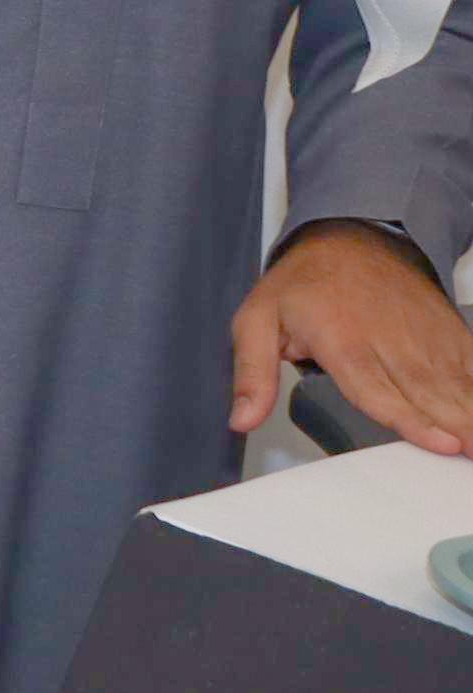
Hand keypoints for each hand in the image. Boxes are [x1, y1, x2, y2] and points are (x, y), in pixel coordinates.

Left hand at [231, 224, 472, 455]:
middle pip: (429, 394)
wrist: (353, 236)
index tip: (443, 444)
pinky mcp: (448, 334)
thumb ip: (252, 374)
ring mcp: (425, 339)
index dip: (414, 421)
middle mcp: (391, 343)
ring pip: (456, 384)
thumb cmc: (305, 282)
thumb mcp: (256, 320)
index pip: (380, 392)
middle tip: (472, 456)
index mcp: (343, 342)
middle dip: (458, 428)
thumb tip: (241, 419)